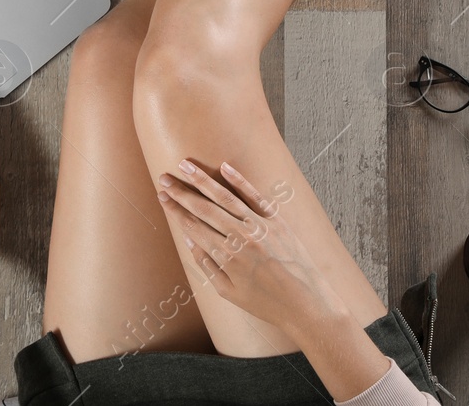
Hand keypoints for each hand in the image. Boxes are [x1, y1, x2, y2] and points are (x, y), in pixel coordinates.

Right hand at [157, 160, 347, 338]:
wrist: (307, 303)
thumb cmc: (266, 303)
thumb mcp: (229, 293)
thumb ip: (207, 265)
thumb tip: (189, 240)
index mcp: (226, 257)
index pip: (193, 227)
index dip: (175, 210)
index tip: (162, 197)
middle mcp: (241, 237)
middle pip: (204, 209)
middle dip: (182, 192)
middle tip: (164, 178)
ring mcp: (260, 226)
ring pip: (225, 197)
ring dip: (203, 180)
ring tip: (185, 165)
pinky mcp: (277, 220)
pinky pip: (255, 196)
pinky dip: (239, 180)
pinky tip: (224, 167)